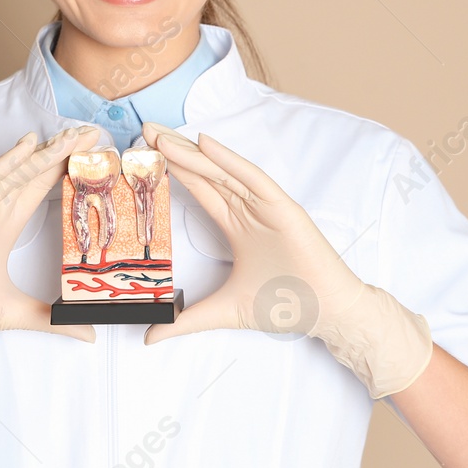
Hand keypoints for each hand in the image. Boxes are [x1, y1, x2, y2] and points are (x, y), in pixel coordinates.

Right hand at [0, 125, 101, 392]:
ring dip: (41, 153)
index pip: (40, 191)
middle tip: (91, 133)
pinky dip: (5, 163)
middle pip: (32, 175)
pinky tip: (26, 146)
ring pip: (14, 174)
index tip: (91, 157)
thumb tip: (90, 336)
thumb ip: (52, 321)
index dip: (64, 171)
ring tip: (70, 136)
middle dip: (61, 154)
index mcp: (4, 229)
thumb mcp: (14, 313)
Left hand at [140, 122, 432, 398]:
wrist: (325, 314)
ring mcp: (266, 206)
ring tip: (161, 137)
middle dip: (175, 152)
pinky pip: (253, 180)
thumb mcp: (223, 312)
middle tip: (143, 131)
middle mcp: (249, 210)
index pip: (199, 190)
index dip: (172, 171)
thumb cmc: (285, 306)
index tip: (143, 156)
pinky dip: (230, 161)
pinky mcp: (284, 208)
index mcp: (236, 225)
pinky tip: (205, 144)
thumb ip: (186, 321)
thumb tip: (150, 337)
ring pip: (223, 172)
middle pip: (206, 174)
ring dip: (192, 152)